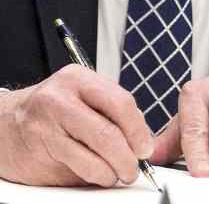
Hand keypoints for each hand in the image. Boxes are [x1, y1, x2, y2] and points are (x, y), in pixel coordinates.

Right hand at [0, 64, 153, 186]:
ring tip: (115, 175)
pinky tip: (94, 174)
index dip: (138, 131)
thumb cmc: (53, 109)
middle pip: (106, 135)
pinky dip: (90, 178)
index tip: (145, 148)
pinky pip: (73, 173)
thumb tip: (142, 142)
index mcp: (77, 79)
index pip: (120, 104)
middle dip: (126, 158)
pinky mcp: (36, 156)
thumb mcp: (82, 95)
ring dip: (109, 174)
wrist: (4, 123)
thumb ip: (112, 110)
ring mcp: (44, 129)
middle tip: (133, 169)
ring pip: (90, 160)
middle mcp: (58, 101)